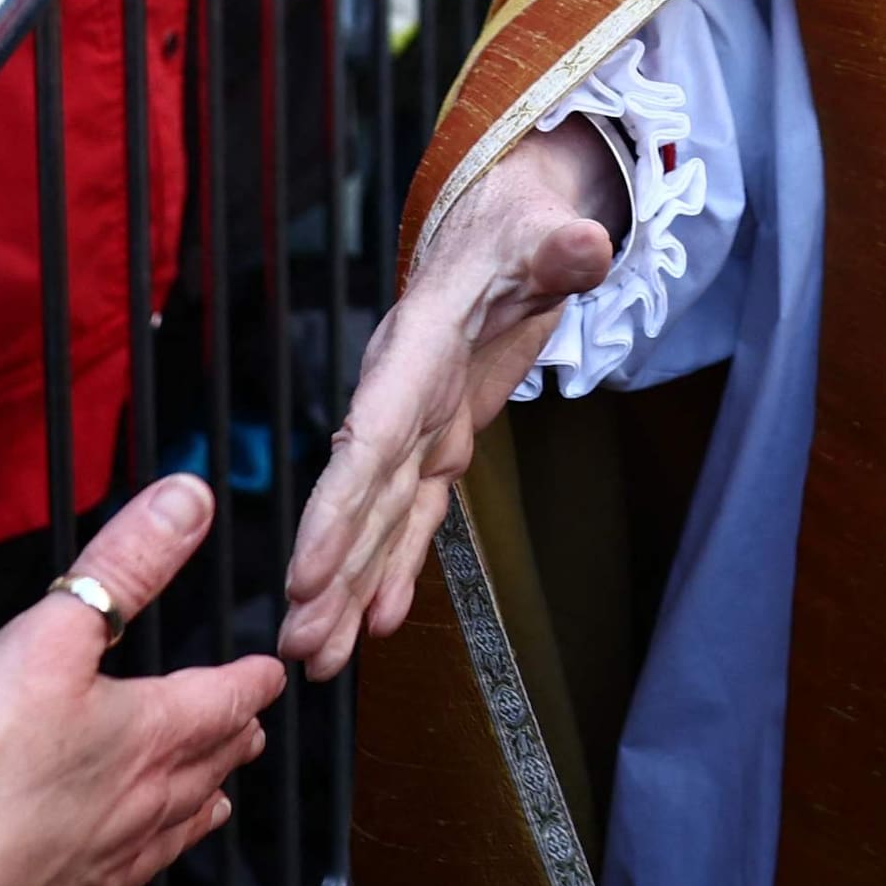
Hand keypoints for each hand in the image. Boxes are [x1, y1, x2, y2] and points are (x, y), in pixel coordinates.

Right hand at [0, 474, 285, 885]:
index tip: (271, 671)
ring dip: (203, 796)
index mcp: (151, 734)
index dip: (252, 678)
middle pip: (210, 764)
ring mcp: (110, 860)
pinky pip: (131, 873)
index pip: (225, 698)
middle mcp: (145, 803)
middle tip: (251, 726)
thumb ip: (121, 566)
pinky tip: (134, 860)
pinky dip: (152, 853)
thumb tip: (187, 502)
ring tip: (216, 793)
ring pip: (178, 823)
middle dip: (234, 737)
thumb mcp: (48, 636)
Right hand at [281, 125, 621, 675]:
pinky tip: (376, 620)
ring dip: (348, 588)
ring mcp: (419, 425)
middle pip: (360, 496)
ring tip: (316, 658)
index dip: (336, 509)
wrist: (503, 229)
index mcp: (415, 351)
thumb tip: (587, 243)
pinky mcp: (441, 441)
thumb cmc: (518, 228)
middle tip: (298, 644)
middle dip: (328, 573)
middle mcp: (402, 395)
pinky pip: (415, 514)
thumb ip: (561, 247)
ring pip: (377, 518)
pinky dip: (397, 566)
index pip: (368, 438)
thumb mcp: (543, 232)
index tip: (305, 572)